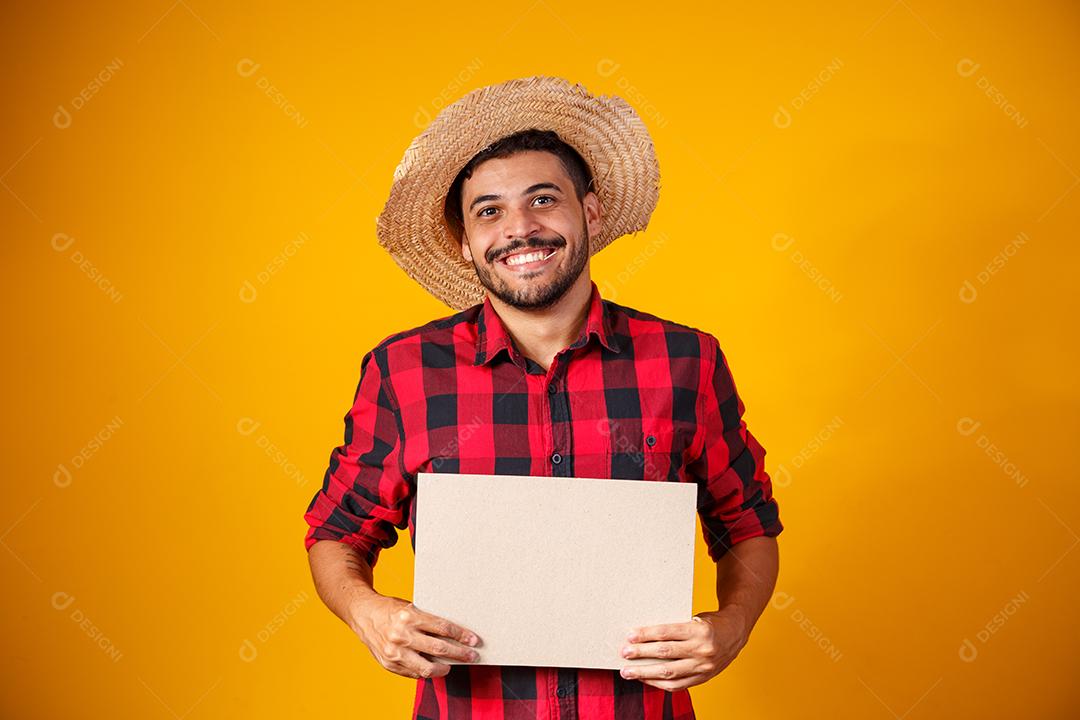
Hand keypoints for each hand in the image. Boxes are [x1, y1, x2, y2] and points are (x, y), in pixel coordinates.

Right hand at [352, 595, 481, 678]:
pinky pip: (413, 673)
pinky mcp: (389, 664)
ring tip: (451, 665)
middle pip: (439, 648)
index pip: (443, 628)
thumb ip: (427, 621)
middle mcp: (402, 635)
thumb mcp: (411, 607)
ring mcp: (394, 652)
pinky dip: (425, 672)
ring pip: (427, 667)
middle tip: (472, 655)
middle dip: (460, 653)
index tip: (474, 640)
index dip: (461, 635)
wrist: (363, 614)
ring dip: (443, 668)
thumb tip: (453, 634)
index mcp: (410, 616)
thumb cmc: (390, 609)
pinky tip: (432, 668)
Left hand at [618, 607, 749, 689]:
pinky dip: (659, 683)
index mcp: (699, 630)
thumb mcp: (694, 618)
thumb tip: (644, 635)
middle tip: (624, 653)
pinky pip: (678, 685)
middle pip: (665, 653)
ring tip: (628, 671)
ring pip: (669, 672)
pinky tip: (646, 679)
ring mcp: (703, 666)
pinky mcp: (703, 678)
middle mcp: (702, 649)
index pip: (667, 633)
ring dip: (645, 673)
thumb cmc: (709, 622)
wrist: (736, 633)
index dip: (647, 635)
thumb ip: (675, 629)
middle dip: (641, 654)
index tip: (630, 636)